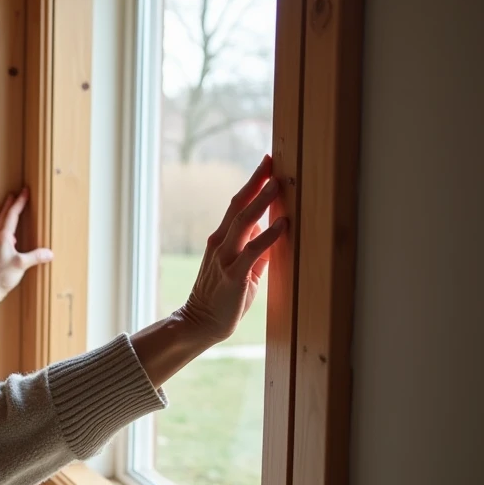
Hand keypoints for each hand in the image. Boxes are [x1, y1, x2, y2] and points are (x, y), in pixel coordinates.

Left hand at [0, 188, 53, 321]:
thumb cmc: (0, 277)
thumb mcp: (21, 265)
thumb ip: (36, 257)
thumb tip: (49, 253)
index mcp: (3, 238)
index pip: (12, 215)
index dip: (19, 203)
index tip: (24, 192)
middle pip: (3, 217)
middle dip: (9, 205)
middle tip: (14, 195)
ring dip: (2, 216)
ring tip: (5, 210)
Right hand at [177, 155, 287, 343]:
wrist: (201, 322)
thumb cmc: (224, 297)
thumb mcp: (243, 269)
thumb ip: (256, 250)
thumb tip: (274, 230)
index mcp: (221, 240)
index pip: (237, 205)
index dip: (251, 184)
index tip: (266, 164)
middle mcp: (219, 244)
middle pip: (238, 206)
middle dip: (255, 183)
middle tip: (271, 162)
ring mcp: (224, 258)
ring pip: (243, 222)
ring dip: (261, 202)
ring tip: (277, 184)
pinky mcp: (233, 274)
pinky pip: (252, 250)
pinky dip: (268, 235)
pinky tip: (282, 223)